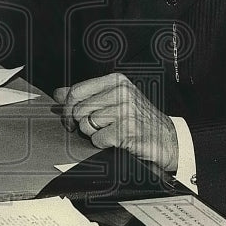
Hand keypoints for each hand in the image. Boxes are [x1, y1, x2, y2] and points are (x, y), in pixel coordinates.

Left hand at [53, 73, 177, 171]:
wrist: (167, 139)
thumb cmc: (138, 120)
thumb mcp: (114, 100)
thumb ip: (86, 95)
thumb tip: (58, 93)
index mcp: (116, 81)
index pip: (76, 91)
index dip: (68, 107)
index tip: (70, 117)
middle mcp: (122, 92)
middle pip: (79, 110)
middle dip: (81, 124)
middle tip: (95, 129)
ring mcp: (126, 110)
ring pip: (87, 125)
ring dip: (94, 134)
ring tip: (110, 133)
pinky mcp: (127, 130)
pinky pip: (97, 139)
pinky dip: (103, 144)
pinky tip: (116, 140)